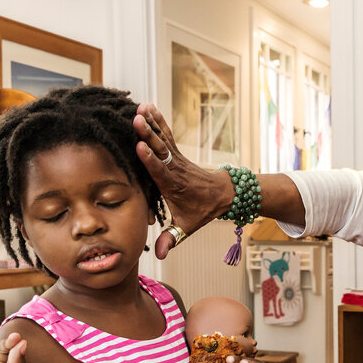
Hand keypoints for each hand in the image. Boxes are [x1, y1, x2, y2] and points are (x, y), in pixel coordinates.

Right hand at [133, 103, 232, 257]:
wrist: (224, 193)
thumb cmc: (202, 210)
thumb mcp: (187, 227)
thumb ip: (172, 239)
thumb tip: (159, 256)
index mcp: (175, 186)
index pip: (161, 172)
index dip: (151, 160)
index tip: (141, 147)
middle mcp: (175, 169)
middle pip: (161, 150)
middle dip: (149, 135)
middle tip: (137, 121)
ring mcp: (177, 158)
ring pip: (163, 138)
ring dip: (152, 123)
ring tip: (141, 108)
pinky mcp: (177, 151)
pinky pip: (166, 134)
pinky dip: (158, 121)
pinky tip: (148, 106)